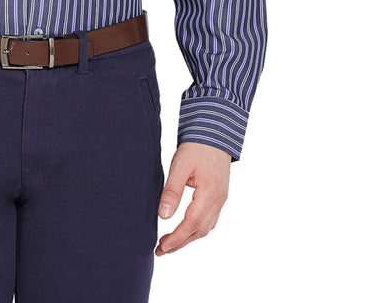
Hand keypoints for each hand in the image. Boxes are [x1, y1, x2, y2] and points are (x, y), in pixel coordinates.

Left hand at [155, 141, 230, 255]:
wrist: (215, 133)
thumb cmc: (196, 146)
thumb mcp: (180, 165)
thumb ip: (172, 191)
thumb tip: (163, 216)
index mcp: (210, 192)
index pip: (193, 223)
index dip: (177, 238)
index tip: (162, 246)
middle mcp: (219, 200)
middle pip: (200, 230)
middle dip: (180, 243)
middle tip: (161, 250)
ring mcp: (221, 199)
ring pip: (205, 228)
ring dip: (188, 238)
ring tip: (169, 244)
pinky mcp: (219, 196)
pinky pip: (209, 220)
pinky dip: (196, 229)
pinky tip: (185, 230)